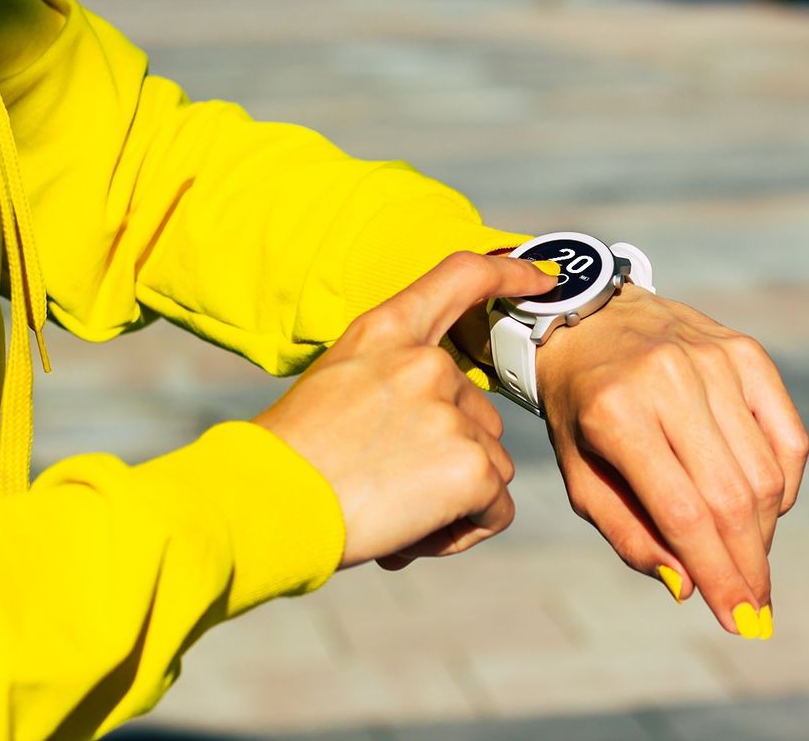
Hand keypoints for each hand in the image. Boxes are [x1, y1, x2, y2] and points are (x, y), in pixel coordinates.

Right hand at [254, 252, 556, 569]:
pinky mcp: (472, 468)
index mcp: (387, 331)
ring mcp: (453, 414)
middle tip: (385, 485)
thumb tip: (445, 429)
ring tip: (390, 513)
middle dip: (448, 458)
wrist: (265, 505)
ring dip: (453, 499)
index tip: (543, 280)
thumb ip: (393, 384)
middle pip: (481, 414)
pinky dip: (461, 532)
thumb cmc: (290, 461)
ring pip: (491, 466)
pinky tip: (410, 535)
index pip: (463, 276)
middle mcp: (427, 363)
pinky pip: (496, 510)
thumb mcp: (337, 387)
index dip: (511, 274)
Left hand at [537, 288, 808, 638]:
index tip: (739, 620)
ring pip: (763, 471)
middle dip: (749, 565)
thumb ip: (629, 534)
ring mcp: (713, 360)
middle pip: (730, 496)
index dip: (717, 573)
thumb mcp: (581, 477)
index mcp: (615, 413)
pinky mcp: (746, 352)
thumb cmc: (581, 412)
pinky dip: (783, 484)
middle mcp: (668, 379)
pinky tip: (765, 509)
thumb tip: (689, 587)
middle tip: (757, 609)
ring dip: (764, 532)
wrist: (589, 319)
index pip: (682, 511)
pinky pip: (786, 436)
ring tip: (750, 561)